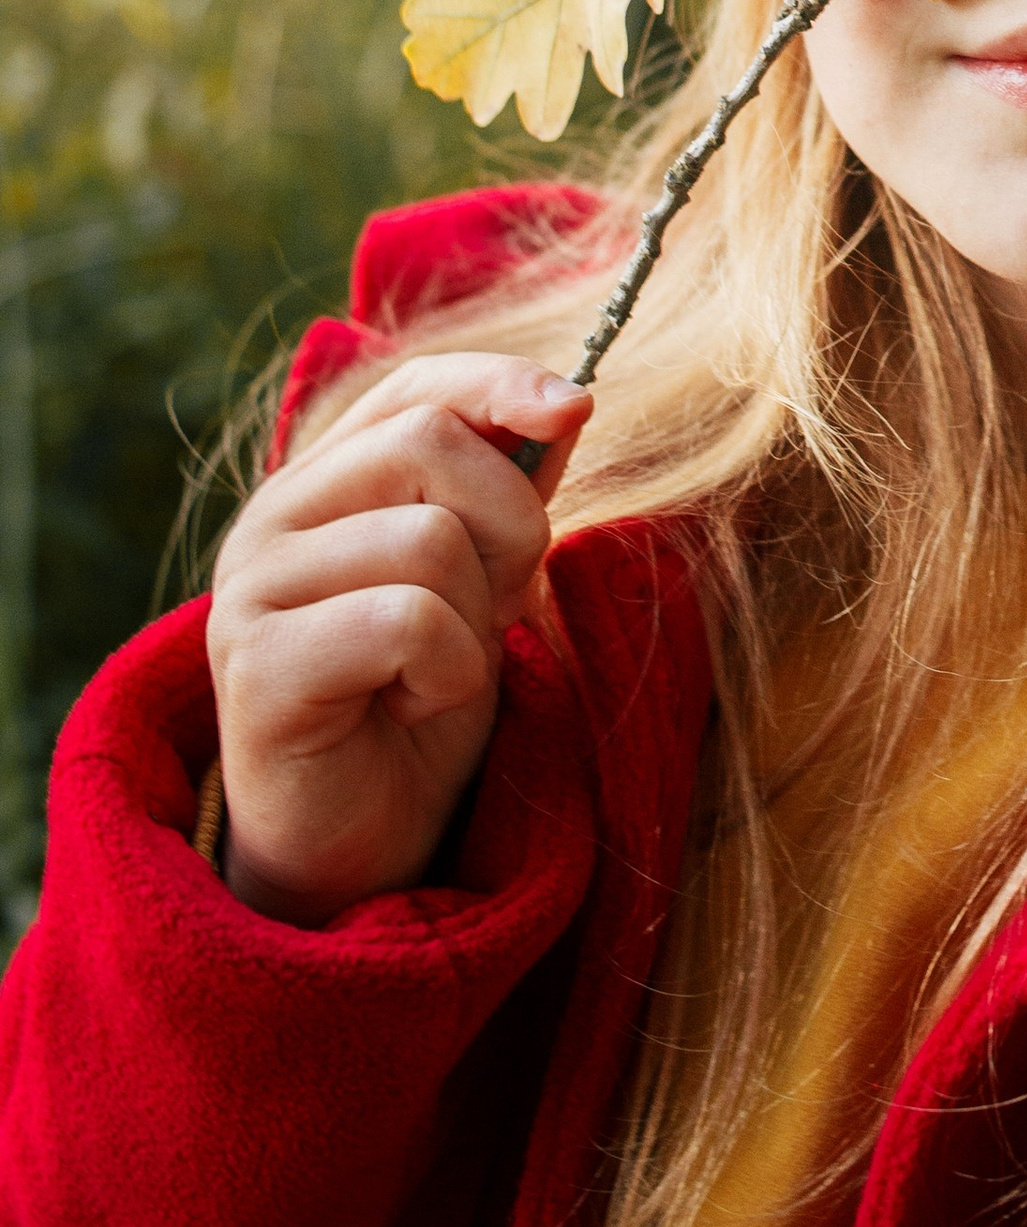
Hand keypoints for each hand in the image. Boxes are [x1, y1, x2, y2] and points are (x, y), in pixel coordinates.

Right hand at [205, 356, 591, 926]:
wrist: (356, 844)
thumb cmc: (416, 704)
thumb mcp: (481, 582)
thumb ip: (506, 490)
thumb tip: (565, 401)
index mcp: (321, 484)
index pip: (412, 385)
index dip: (499, 382)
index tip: (577, 407)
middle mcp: (270, 520)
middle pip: (430, 442)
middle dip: (506, 525)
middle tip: (488, 612)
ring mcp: (251, 589)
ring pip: (428, 537)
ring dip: (472, 620)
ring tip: (431, 675)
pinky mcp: (256, 665)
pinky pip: (406, 622)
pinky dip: (444, 674)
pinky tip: (403, 709)